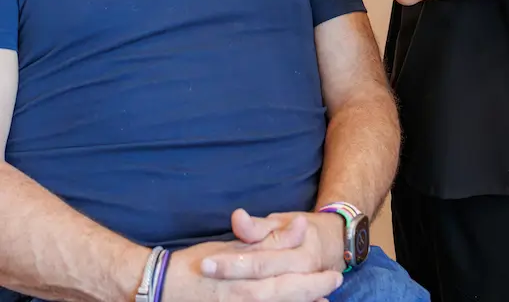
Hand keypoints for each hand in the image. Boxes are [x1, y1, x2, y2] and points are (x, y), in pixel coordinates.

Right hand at [163, 217, 342, 301]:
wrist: (162, 288)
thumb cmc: (197, 263)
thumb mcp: (231, 246)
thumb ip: (265, 238)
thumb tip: (299, 226)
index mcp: (245, 277)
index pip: (286, 278)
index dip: (313, 278)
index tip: (333, 272)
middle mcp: (245, 298)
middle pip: (287, 296)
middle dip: (314, 292)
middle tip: (335, 283)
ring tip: (323, 299)